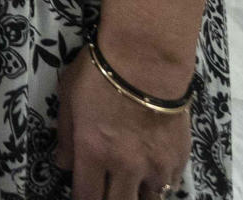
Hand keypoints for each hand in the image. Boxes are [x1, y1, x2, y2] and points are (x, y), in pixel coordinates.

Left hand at [55, 46, 192, 199]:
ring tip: (131, 184)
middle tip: (106, 190)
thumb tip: (62, 163)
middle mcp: (125, 167)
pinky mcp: (179, 156)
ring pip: (149, 199)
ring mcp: (156, 165)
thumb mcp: (68, 97)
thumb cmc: (100, 71)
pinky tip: (153, 173)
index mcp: (93, 153)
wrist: (148, 57)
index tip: (83, 193)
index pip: (86, 198)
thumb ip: (66, 135)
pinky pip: (170, 184)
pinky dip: (159, 183)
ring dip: (137, 193)